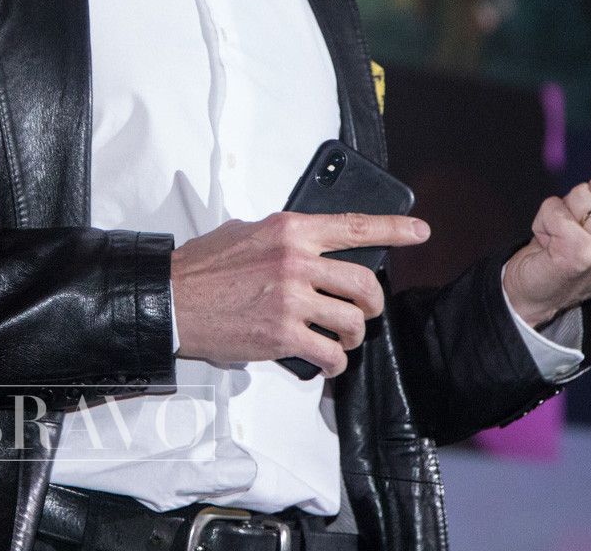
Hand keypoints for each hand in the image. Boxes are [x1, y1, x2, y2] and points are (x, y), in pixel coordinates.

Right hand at [171, 211, 429, 377]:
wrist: (172, 300)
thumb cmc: (203, 268)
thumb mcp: (245, 231)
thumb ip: (283, 237)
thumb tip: (310, 247)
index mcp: (289, 230)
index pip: (354, 227)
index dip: (394, 229)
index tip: (418, 231)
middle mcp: (295, 261)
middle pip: (364, 283)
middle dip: (373, 303)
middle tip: (366, 310)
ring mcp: (291, 299)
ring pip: (353, 321)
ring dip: (353, 335)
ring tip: (341, 338)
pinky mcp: (282, 335)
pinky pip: (329, 353)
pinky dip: (335, 363)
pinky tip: (326, 362)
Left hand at [503, 131, 590, 327]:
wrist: (544, 285)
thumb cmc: (581, 238)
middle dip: (587, 201)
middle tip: (582, 231)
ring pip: (582, 198)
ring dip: (566, 213)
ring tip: (568, 240)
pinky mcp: (583, 258)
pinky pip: (556, 210)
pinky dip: (546, 218)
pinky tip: (552, 243)